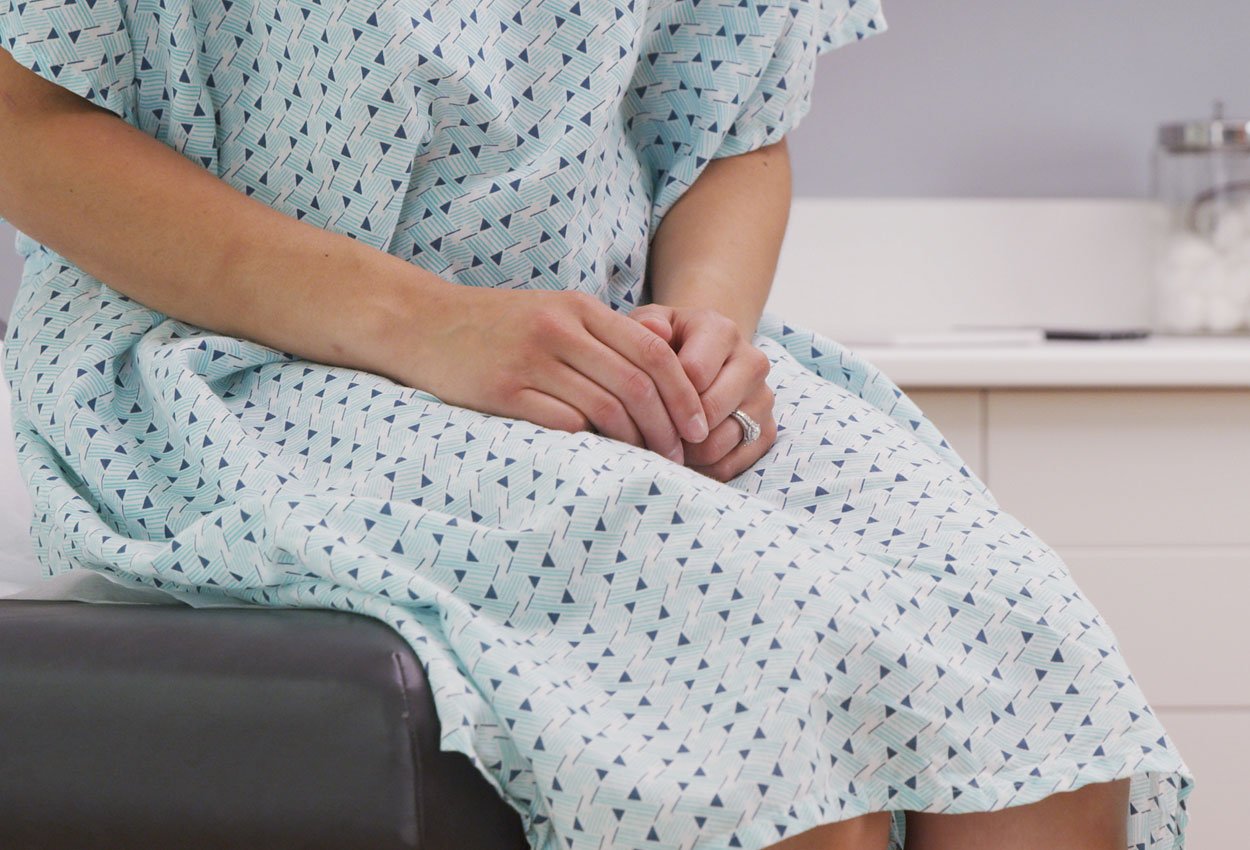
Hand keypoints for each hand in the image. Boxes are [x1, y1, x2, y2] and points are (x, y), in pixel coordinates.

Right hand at [394, 287, 708, 462]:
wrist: (420, 322)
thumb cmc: (495, 325)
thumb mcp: (553, 312)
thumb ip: (604, 335)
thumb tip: (665, 366)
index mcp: (578, 309)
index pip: (652, 351)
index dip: (684, 392)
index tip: (699, 425)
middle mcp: (559, 330)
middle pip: (636, 382)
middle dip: (667, 425)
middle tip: (680, 455)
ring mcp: (530, 360)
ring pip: (605, 406)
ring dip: (635, 441)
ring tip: (648, 462)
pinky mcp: (503, 391)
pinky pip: (562, 422)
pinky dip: (590, 443)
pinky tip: (602, 459)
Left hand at [628, 303, 775, 481]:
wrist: (705, 356)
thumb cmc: (670, 342)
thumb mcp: (652, 324)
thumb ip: (646, 322)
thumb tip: (653, 330)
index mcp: (723, 331)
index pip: (693, 374)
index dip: (663, 395)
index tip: (643, 402)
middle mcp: (753, 362)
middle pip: (709, 412)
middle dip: (673, 427)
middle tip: (649, 431)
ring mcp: (764, 399)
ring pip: (717, 444)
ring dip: (683, 452)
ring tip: (663, 443)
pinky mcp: (767, 431)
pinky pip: (730, 466)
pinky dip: (701, 469)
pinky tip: (684, 455)